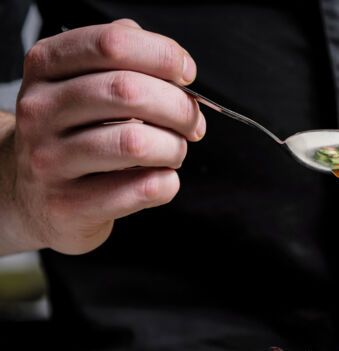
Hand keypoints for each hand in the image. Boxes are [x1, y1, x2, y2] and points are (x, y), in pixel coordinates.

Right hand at [7, 19, 204, 253]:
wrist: (32, 194)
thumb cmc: (71, 134)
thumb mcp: (81, 82)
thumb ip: (123, 59)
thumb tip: (174, 62)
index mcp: (46, 67)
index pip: (112, 44)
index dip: (163, 56)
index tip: (187, 73)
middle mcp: (41, 110)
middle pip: (129, 92)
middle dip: (179, 107)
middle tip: (192, 122)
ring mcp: (51, 160)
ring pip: (137, 143)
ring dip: (174, 148)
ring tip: (174, 152)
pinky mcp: (70, 204)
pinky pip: (143, 188)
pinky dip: (168, 182)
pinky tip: (160, 177)